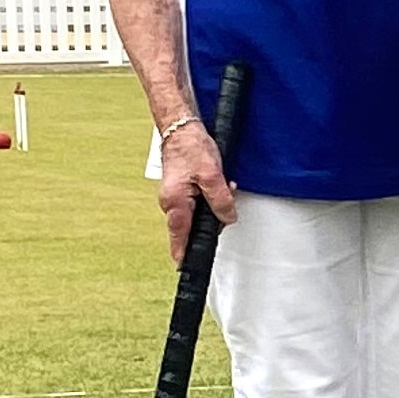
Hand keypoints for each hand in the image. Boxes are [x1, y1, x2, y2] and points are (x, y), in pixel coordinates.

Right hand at [157, 121, 236, 264]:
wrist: (181, 128)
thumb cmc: (191, 147)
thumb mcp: (212, 175)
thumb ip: (221, 200)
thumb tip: (227, 219)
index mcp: (175, 203)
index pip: (180, 238)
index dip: (184, 255)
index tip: (186, 269)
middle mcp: (171, 204)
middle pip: (193, 228)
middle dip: (213, 222)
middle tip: (226, 206)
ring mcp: (174, 198)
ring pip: (197, 215)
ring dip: (214, 207)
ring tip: (224, 187)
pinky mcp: (181, 191)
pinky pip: (196, 204)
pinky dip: (210, 198)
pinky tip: (218, 186)